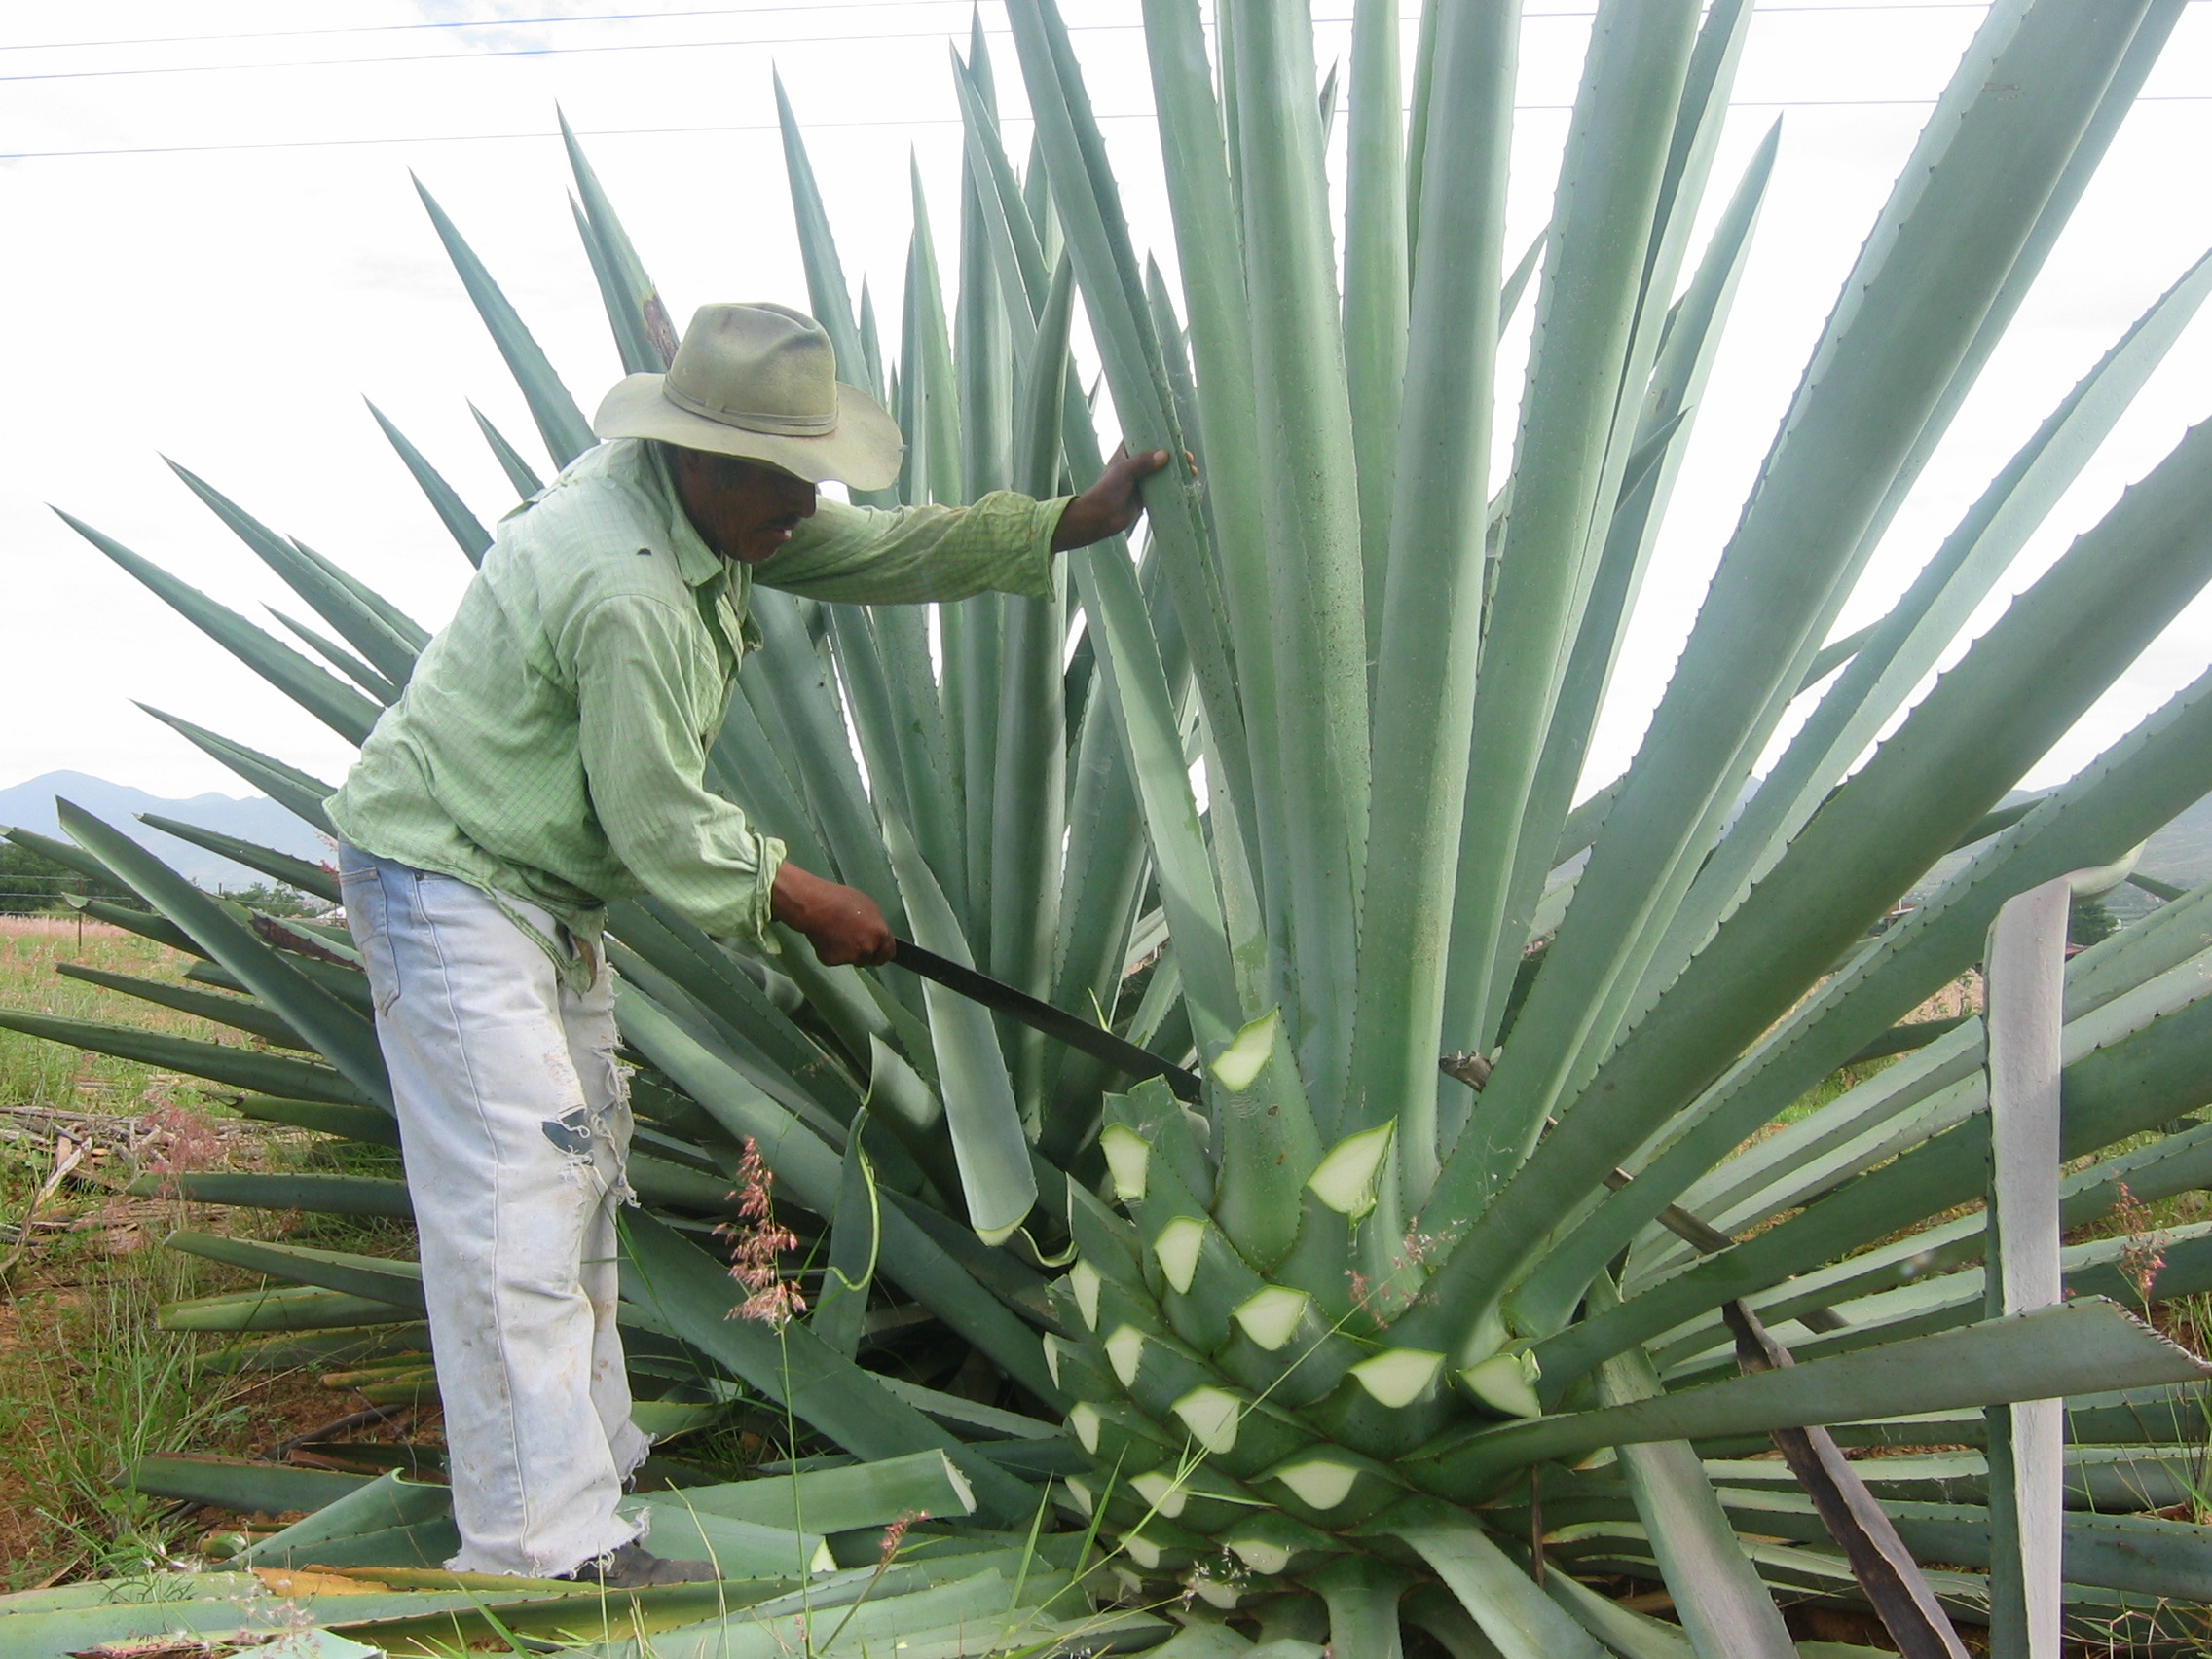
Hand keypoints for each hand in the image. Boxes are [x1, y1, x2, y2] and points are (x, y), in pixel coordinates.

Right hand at [771, 863, 894, 966]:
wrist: (817, 907)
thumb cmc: (840, 900)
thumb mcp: (868, 907)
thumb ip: (875, 925)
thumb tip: (876, 933)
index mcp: (880, 934)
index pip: (889, 953)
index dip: (882, 952)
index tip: (878, 953)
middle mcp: (868, 949)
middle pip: (870, 958)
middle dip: (863, 952)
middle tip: (852, 940)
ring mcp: (851, 957)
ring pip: (852, 959)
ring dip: (847, 951)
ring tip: (837, 933)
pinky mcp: (833, 961)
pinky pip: (835, 959)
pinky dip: (831, 951)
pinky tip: (827, 937)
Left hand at [1050, 444, 1176, 550]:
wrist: (1100, 517)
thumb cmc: (1108, 489)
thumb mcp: (1125, 470)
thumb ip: (1143, 462)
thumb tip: (1165, 455)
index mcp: (1126, 453)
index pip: (1144, 438)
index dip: (1159, 435)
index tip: (1176, 435)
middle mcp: (1135, 465)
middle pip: (1158, 455)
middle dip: (1175, 456)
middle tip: (1188, 457)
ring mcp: (1141, 481)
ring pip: (1163, 472)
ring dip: (1177, 471)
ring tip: (1192, 471)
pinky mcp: (1145, 496)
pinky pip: (1163, 489)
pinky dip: (1174, 487)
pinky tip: (1186, 485)